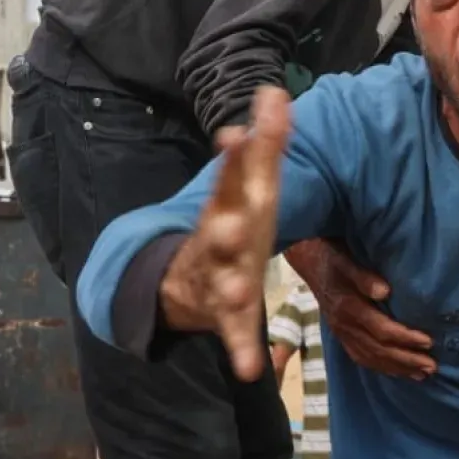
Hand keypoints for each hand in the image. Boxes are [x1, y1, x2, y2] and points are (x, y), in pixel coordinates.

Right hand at [159, 87, 290, 380]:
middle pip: (221, 231)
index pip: (232, 179)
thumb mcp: (250, 185)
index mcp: (230, 207)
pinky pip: (234, 336)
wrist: (183, 282)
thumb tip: (276, 90)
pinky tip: (248, 368)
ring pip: (224, 284)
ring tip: (240, 293)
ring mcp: (217, 279)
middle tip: (232, 222)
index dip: (236, 159)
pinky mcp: (226, 317)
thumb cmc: (232, 225)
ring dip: (231, 288)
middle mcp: (219, 241)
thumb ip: (266, 141)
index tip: (234, 134)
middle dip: (226, 226)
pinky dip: (240, 350)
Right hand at [284, 238, 435, 379]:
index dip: (405, 338)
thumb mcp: (346, 261)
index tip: (429, 342)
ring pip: (370, 358)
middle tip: (432, 367)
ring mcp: (341, 333)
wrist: (310, 262)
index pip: (381, 330)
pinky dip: (381, 367)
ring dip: (397, 368)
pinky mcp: (341, 336)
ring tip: (421, 374)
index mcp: (348, 308)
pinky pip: (361, 357)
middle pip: (378, 349)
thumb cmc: (333, 258)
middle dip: (406, 360)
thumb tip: (385, 291)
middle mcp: (344, 326)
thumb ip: (364, 277)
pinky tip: (398, 371)